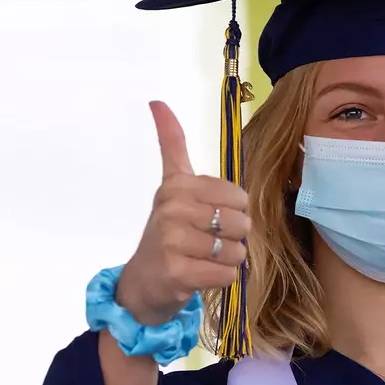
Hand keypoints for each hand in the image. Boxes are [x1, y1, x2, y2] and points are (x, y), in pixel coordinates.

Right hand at [116, 102, 251, 325]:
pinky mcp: (178, 270)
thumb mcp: (171, 188)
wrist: (143, 283)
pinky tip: (200, 276)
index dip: (235, 211)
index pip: (237, 195)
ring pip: (237, 250)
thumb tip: (156, 101)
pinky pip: (228, 273)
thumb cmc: (168, 235)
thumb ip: (171, 146)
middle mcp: (172, 207)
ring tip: (202, 259)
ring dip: (228, 260)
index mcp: (176, 184)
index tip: (207, 216)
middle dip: (233, 237)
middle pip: (241, 222)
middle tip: (206, 243)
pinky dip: (222, 279)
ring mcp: (172, 239)